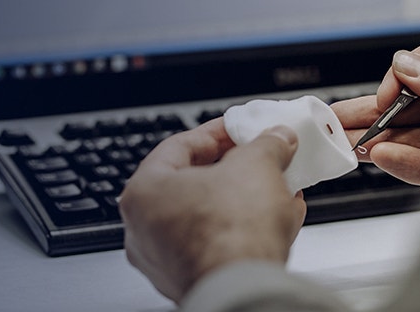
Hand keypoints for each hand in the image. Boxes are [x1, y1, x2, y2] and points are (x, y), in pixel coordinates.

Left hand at [119, 119, 303, 300]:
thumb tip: (276, 138)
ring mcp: (163, 258)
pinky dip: (243, 231)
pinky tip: (275, 222)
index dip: (217, 133)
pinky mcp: (189, 281)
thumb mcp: (257, 165)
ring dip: (242, 199)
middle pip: (192, 184)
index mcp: (143, 191)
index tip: (239, 128)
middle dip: (233, 168)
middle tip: (258, 157)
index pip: (179, 147)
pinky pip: (216, 245)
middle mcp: (143, 227)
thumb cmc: (232, 232)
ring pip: (206, 217)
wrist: (244, 290)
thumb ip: (266, 145)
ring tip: (275, 188)